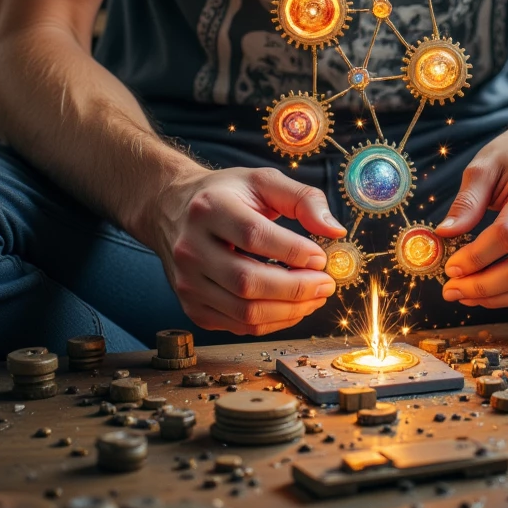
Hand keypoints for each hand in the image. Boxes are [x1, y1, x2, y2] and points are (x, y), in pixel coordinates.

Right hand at [157, 166, 346, 335]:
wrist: (172, 210)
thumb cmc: (225, 194)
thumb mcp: (262, 181)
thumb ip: (303, 199)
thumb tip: (335, 230)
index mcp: (209, 208)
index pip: (253, 236)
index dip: (293, 250)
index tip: (321, 257)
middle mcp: (191, 247)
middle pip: (248, 281)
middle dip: (296, 288)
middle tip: (326, 283)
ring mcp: (188, 282)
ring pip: (244, 311)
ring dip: (290, 310)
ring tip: (315, 296)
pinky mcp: (192, 307)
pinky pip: (238, 325)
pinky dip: (273, 322)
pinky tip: (292, 306)